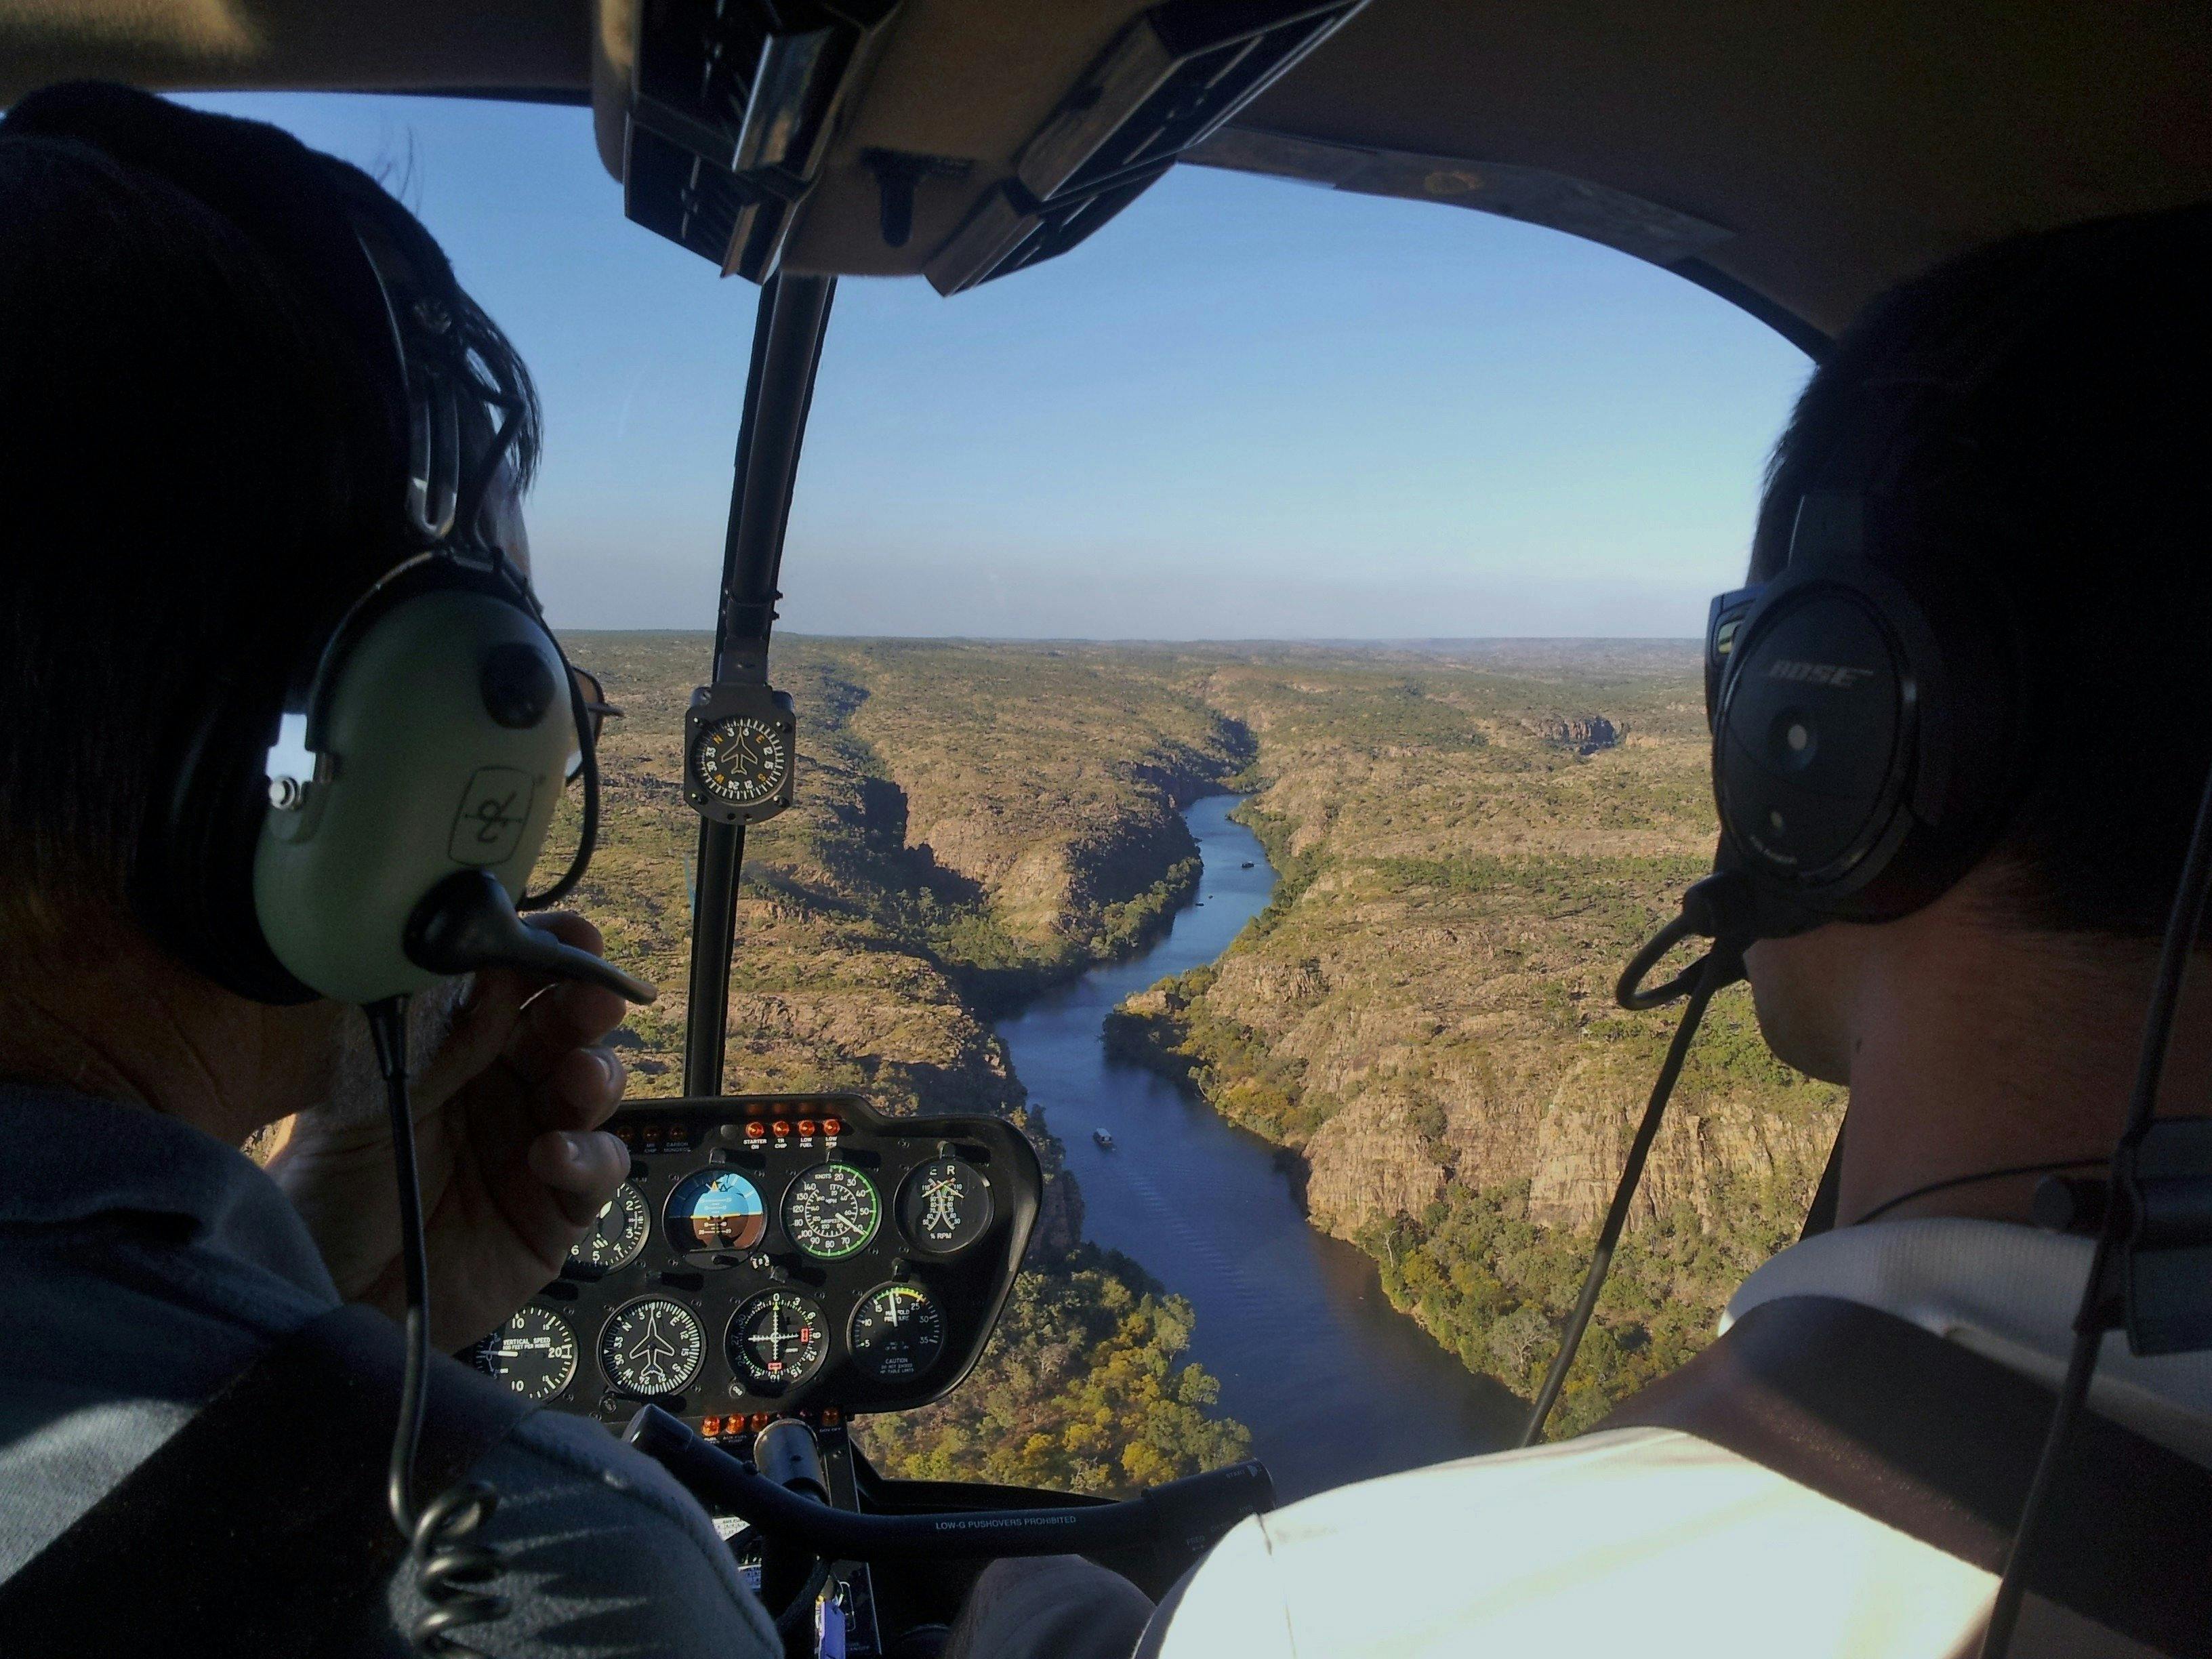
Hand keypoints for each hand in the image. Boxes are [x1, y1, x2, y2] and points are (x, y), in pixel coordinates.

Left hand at [271, 913, 631, 1350]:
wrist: (320, 1292)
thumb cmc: (329, 1188)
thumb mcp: (368, 1096)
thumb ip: (438, 1038)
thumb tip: (496, 965)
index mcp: (457, 1048)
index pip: (516, 987)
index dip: (550, 957)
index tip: (575, 937)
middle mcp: (504, 1089)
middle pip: (567, 1030)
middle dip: (587, 1007)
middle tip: (595, 999)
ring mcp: (536, 1146)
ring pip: (596, 1091)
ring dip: (598, 1075)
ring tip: (579, 1078)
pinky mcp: (556, 1212)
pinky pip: (598, 1171)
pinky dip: (588, 1157)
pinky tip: (551, 1156)